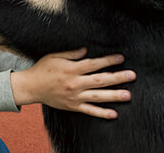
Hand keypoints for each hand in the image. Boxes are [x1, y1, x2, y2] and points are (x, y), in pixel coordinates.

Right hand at [10, 48, 135, 118]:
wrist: (31, 87)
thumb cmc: (42, 69)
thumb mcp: (55, 56)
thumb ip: (72, 53)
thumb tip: (86, 50)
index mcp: (72, 69)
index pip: (94, 64)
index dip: (108, 60)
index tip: (121, 58)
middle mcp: (75, 83)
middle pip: (100, 80)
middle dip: (117, 77)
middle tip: (132, 75)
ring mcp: (75, 96)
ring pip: (98, 96)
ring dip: (114, 95)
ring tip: (128, 95)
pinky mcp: (72, 106)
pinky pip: (89, 110)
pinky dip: (101, 112)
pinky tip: (113, 113)